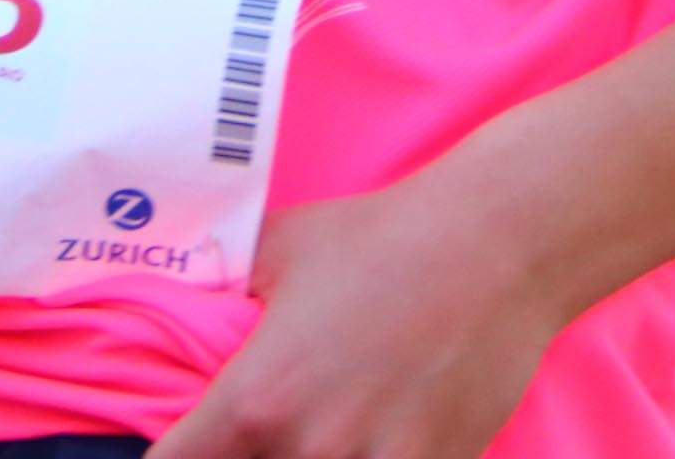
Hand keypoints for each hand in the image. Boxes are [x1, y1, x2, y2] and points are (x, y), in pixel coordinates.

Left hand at [146, 182, 561, 458]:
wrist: (495, 246)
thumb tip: (178, 303)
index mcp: (253, 400)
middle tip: (270, 436)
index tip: (190, 447)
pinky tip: (378, 441)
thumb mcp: (274, 249)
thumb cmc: (379, 237)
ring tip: (328, 437)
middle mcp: (309, 448)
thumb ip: (220, 292)